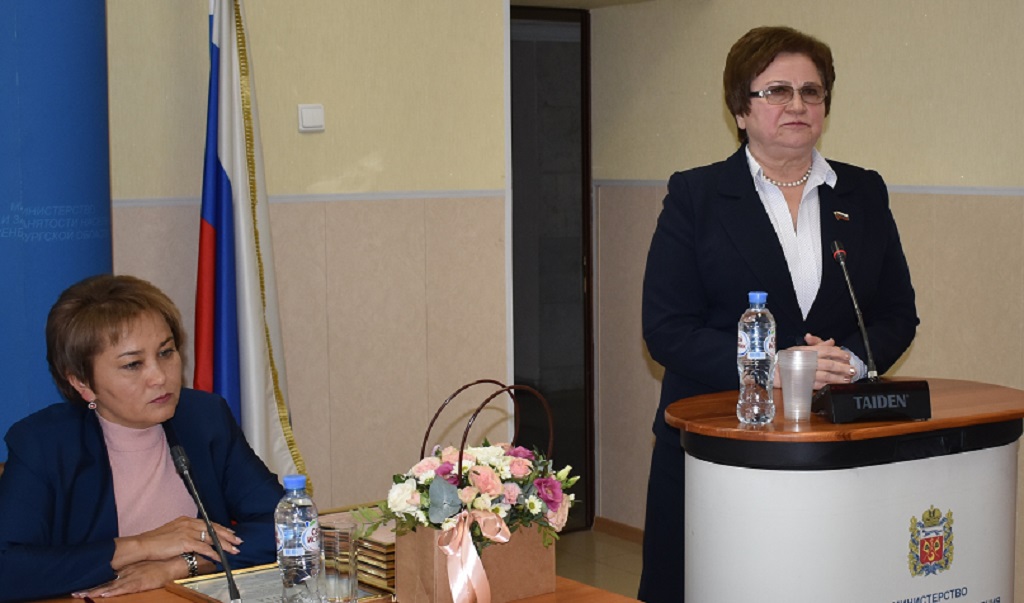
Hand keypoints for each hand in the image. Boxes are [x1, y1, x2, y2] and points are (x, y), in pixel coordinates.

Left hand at [72, 558, 183, 597]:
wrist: (172, 563)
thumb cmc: (158, 566)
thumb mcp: (141, 567)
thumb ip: (129, 570)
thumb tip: (117, 576)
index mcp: (125, 569)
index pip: (105, 577)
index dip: (91, 582)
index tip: (77, 586)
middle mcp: (125, 573)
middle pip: (104, 582)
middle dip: (89, 589)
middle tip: (74, 593)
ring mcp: (131, 577)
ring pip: (110, 586)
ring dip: (96, 591)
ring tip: (81, 595)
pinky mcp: (139, 583)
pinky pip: (124, 588)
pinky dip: (113, 591)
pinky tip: (104, 594)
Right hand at [111, 516, 241, 570]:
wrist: (142, 545)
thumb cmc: (155, 542)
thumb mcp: (172, 533)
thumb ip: (185, 534)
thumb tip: (195, 540)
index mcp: (186, 520)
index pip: (208, 523)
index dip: (221, 528)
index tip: (231, 533)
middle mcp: (188, 523)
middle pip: (213, 528)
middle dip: (228, 535)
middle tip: (238, 540)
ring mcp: (187, 532)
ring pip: (212, 538)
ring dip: (224, 545)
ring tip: (234, 550)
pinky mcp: (185, 541)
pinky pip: (204, 547)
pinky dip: (213, 553)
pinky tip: (220, 557)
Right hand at [774, 333, 855, 389]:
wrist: (773, 371)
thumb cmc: (786, 359)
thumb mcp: (800, 348)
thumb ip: (816, 344)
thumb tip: (831, 341)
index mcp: (807, 351)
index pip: (826, 351)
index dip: (838, 353)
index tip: (847, 356)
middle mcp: (807, 362)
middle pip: (829, 364)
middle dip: (842, 367)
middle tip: (852, 369)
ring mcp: (806, 373)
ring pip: (826, 375)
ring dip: (839, 377)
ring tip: (848, 378)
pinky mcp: (805, 384)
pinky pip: (820, 384)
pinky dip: (829, 384)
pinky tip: (836, 384)